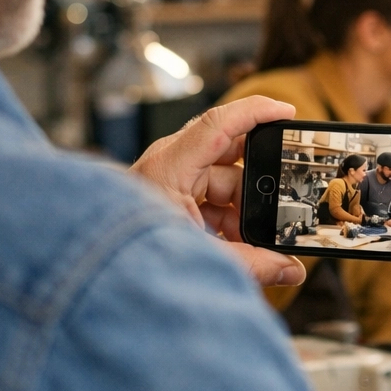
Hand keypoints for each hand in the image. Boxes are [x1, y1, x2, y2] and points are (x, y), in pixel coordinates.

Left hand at [130, 96, 304, 287]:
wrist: (99, 278)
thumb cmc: (132, 259)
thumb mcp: (201, 258)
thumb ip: (252, 264)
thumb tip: (291, 271)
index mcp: (170, 167)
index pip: (219, 123)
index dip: (257, 112)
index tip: (288, 113)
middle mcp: (170, 165)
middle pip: (230, 158)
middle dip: (258, 186)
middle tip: (281, 209)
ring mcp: (170, 180)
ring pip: (224, 183)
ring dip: (242, 212)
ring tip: (250, 244)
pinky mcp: (171, 196)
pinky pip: (210, 199)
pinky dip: (227, 220)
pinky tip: (234, 246)